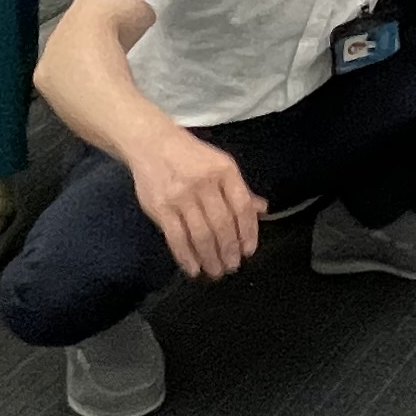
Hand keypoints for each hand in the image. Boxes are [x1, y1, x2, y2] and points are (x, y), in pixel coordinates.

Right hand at [133, 130, 267, 281]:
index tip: (248, 251)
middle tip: (232, 266)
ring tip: (216, 271)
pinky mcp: (161, 208)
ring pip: (201, 234)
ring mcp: (181, 196)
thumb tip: (262, 209)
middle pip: (222, 224)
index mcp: (225, 171)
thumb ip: (240, 190)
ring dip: (210, 257)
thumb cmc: (191, 157)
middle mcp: (204, 183)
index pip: (242, 207)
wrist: (152, 144)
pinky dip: (186, 256)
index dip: (248, 232)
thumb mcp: (221, 165)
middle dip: (229, 250)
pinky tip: (193, 269)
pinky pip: (176, 237)